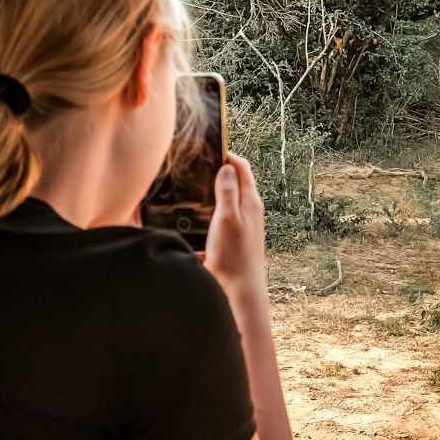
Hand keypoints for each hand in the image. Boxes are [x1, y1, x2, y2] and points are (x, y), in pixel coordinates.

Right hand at [205, 154, 268, 303]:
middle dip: (217, 171)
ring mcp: (240, 225)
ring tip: (189, 186)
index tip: (209, 148)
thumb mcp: (228, 218)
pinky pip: (217, 218)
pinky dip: (206, 211)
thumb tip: (227, 166)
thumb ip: (228, 191)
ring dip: (210, 192)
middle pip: (233, 182)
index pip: (242, 168)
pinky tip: (190, 215)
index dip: (227, 155)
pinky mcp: (230, 239)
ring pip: (225, 200)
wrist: (238, 291)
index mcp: (250, 201)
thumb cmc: (234, 255)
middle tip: (196, 165)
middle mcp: (248, 211)